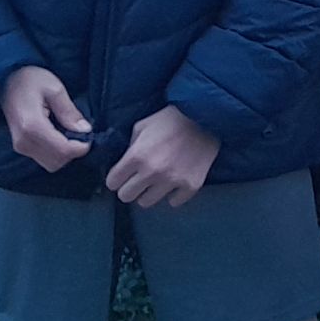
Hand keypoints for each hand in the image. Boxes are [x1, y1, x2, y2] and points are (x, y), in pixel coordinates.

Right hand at [0, 66, 94, 173]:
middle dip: (73, 151)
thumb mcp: (55, 88)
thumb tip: (85, 130)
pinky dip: (56, 152)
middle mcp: (23, 141)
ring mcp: (20, 146)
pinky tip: (60, 135)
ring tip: (69, 132)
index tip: (89, 135)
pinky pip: (44, 158)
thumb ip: (69, 112)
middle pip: (57, 161)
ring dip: (65, 153)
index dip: (80, 147)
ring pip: (51, 164)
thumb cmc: (30, 80)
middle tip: (80, 132)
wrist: (6, 81)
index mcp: (32, 126)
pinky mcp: (20, 147)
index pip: (62, 150)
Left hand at [105, 105, 219, 208]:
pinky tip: (175, 181)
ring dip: (149, 192)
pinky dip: (172, 194)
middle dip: (129, 187)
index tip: (123, 174)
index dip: (116, 177)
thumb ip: (130, 145)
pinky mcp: (190, 185)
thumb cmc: (172, 118)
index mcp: (137, 155)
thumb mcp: (143, 125)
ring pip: (146, 202)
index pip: (112, 182)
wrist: (207, 117)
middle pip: (126, 196)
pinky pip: (173, 202)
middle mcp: (152, 172)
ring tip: (157, 180)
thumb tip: (124, 163)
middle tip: (138, 178)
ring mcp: (172, 181)